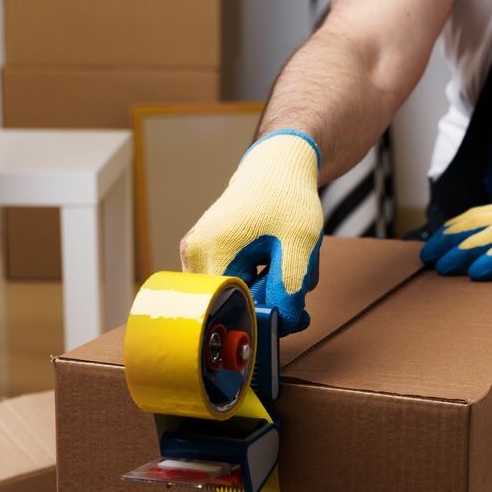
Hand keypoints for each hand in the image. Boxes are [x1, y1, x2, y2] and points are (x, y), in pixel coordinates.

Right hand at [180, 130, 323, 335]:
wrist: (276, 166)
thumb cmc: (287, 200)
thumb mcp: (299, 246)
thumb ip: (289, 290)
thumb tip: (282, 326)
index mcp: (210, 254)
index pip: (233, 310)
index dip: (265, 317)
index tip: (291, 311)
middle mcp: (192, 257)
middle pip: (231, 305)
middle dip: (267, 300)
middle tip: (293, 278)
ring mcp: (193, 255)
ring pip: (233, 295)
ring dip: (263, 289)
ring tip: (279, 260)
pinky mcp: (202, 254)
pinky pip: (231, 282)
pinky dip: (256, 279)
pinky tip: (269, 257)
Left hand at [420, 196, 491, 279]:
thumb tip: (481, 245)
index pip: (474, 215)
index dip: (450, 230)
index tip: (433, 243)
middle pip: (475, 225)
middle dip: (448, 242)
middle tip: (428, 258)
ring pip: (489, 238)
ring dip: (462, 253)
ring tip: (443, 268)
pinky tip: (476, 272)